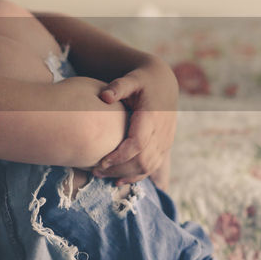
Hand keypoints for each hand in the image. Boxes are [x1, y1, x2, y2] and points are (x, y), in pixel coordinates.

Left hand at [93, 55, 177, 184]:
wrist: (163, 82)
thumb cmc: (142, 80)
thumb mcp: (131, 79)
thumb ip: (118, 87)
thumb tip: (103, 96)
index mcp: (152, 117)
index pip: (138, 144)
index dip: (120, 156)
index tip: (101, 161)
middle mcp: (161, 132)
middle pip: (143, 160)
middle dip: (119, 169)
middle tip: (95, 171)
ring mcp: (165, 141)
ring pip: (148, 167)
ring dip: (126, 175)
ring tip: (102, 175)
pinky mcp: (165, 146)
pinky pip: (152, 167)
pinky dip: (136, 176)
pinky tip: (118, 180)